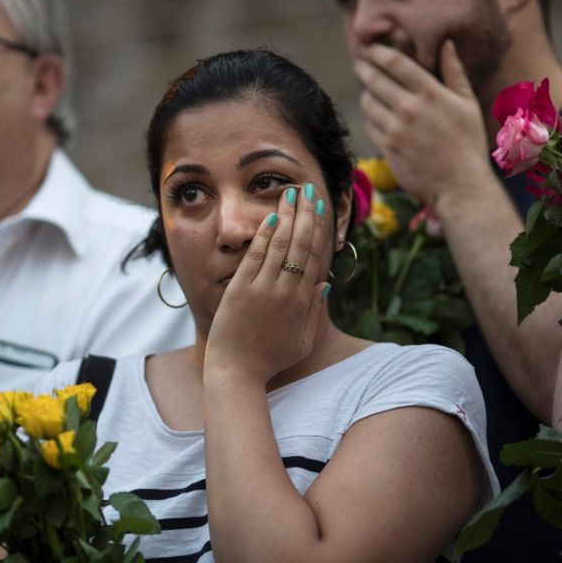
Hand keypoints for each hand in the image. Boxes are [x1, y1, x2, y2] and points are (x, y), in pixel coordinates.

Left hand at [205, 183, 329, 384]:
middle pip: (300, 245)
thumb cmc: (270, 361)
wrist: (237, 373)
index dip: (318, 230)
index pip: (314, 257)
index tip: (320, 209)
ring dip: (287, 217)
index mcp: (303, 303)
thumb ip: (315, 314)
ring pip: (280, 245)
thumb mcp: (302, 342)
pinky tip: (271, 218)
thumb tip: (324, 285)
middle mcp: (286, 292)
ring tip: (290, 193)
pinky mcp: (241, 290)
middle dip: (305, 214)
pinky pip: (256, 257)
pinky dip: (265, 236)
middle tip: (308, 190)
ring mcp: (263, 289)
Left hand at [355, 40, 493, 211]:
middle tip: (360, 63)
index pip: (395, 63)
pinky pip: (370, 125)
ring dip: (366, 93)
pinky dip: (371, 117)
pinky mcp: (388, 148)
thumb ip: (454, 72)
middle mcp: (410, 108)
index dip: (378, 52)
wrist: (460, 185)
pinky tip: (376, 115)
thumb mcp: (468, 104)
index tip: (371, 48)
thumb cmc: (468, 143)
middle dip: (364, 68)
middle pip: (375, 80)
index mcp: (431, 93)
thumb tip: (446, 43)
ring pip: (368, 103)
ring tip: (368, 90)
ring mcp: (396, 129)